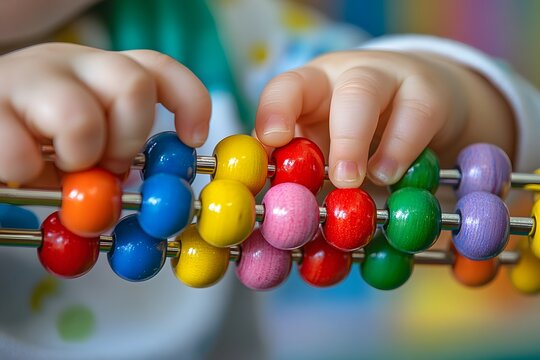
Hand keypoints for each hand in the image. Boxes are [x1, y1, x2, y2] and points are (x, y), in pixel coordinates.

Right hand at [0, 42, 210, 183]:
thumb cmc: (38, 136)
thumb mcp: (87, 140)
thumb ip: (115, 156)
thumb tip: (140, 189)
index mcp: (103, 72)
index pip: (159, 70)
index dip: (189, 102)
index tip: (193, 138)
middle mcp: (72, 63)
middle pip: (133, 86)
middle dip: (129, 138)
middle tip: (109, 164)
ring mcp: (30, 78)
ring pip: (80, 117)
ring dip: (79, 157)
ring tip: (61, 166)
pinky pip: (21, 151)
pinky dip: (29, 172)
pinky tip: (21, 168)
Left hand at [255, 50, 513, 187]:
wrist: (427, 105)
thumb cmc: (364, 133)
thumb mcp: (331, 145)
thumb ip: (306, 169)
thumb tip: (281, 212)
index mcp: (310, 89)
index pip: (283, 90)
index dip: (273, 113)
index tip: (271, 143)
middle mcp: (340, 78)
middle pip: (316, 86)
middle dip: (317, 132)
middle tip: (339, 179)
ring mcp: (384, 78)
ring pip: (361, 92)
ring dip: (355, 141)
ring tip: (370, 179)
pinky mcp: (427, 94)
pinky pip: (415, 115)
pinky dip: (400, 150)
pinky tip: (391, 175)